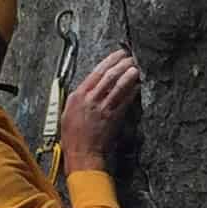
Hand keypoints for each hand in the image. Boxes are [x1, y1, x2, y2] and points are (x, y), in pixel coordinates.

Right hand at [61, 50, 140, 171]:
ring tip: (136, 67)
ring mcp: (103, 108)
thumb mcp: (68, 112)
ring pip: (118, 86)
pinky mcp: (113, 118)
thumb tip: (90, 86)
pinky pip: (125, 101)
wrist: (82, 154)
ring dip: (129, 75)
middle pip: (109, 76)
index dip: (109, 61)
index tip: (118, 54)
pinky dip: (132, 92)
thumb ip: (79, 98)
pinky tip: (138, 86)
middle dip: (122, 64)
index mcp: (78, 96)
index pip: (96, 72)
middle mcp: (90, 99)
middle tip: (131, 57)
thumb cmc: (73, 136)